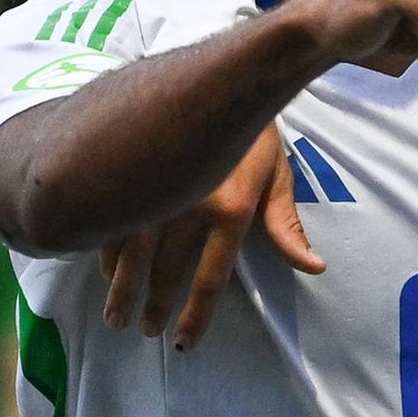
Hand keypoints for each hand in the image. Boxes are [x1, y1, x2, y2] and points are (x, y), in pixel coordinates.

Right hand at [100, 126, 319, 349]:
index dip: (195, 316)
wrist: (220, 72)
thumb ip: (286, 225)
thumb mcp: (278, 173)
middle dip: (154, 307)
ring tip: (116, 318)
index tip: (183, 344)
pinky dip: (106, 252)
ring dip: (121, 290)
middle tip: (146, 331)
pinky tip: (104, 273)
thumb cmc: (255, 130)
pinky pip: (113, 221)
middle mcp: (188, 203)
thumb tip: (313, 267)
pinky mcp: (130, 172)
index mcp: (230, 208)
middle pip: (166, 273)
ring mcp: (155, 187)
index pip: (210, 279)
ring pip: (131, 254)